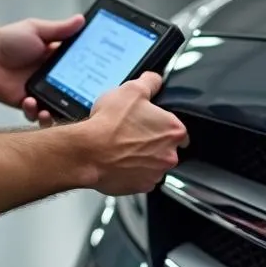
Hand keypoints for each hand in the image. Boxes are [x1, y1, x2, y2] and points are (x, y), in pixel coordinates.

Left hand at [0, 15, 83, 124]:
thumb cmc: (6, 40)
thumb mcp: (36, 30)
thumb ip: (60, 29)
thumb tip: (81, 20)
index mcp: (56, 58)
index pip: (79, 69)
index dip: (89, 75)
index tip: (96, 80)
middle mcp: (50, 76)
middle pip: (72, 92)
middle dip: (76, 99)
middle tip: (77, 101)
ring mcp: (39, 91)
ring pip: (57, 108)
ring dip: (56, 111)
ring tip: (49, 108)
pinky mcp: (25, 104)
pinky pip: (36, 115)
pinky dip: (36, 113)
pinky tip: (30, 103)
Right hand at [85, 72, 188, 195]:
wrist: (88, 152)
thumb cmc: (109, 124)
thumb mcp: (131, 90)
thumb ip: (150, 82)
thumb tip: (155, 80)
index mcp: (174, 130)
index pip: (177, 127)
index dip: (161, 123)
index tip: (148, 123)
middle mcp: (170, 154)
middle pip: (166, 146)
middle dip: (152, 141)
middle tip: (132, 133)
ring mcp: (156, 173)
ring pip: (153, 163)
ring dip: (142, 157)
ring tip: (122, 147)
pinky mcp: (141, 187)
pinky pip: (140, 178)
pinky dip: (131, 171)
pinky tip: (118, 160)